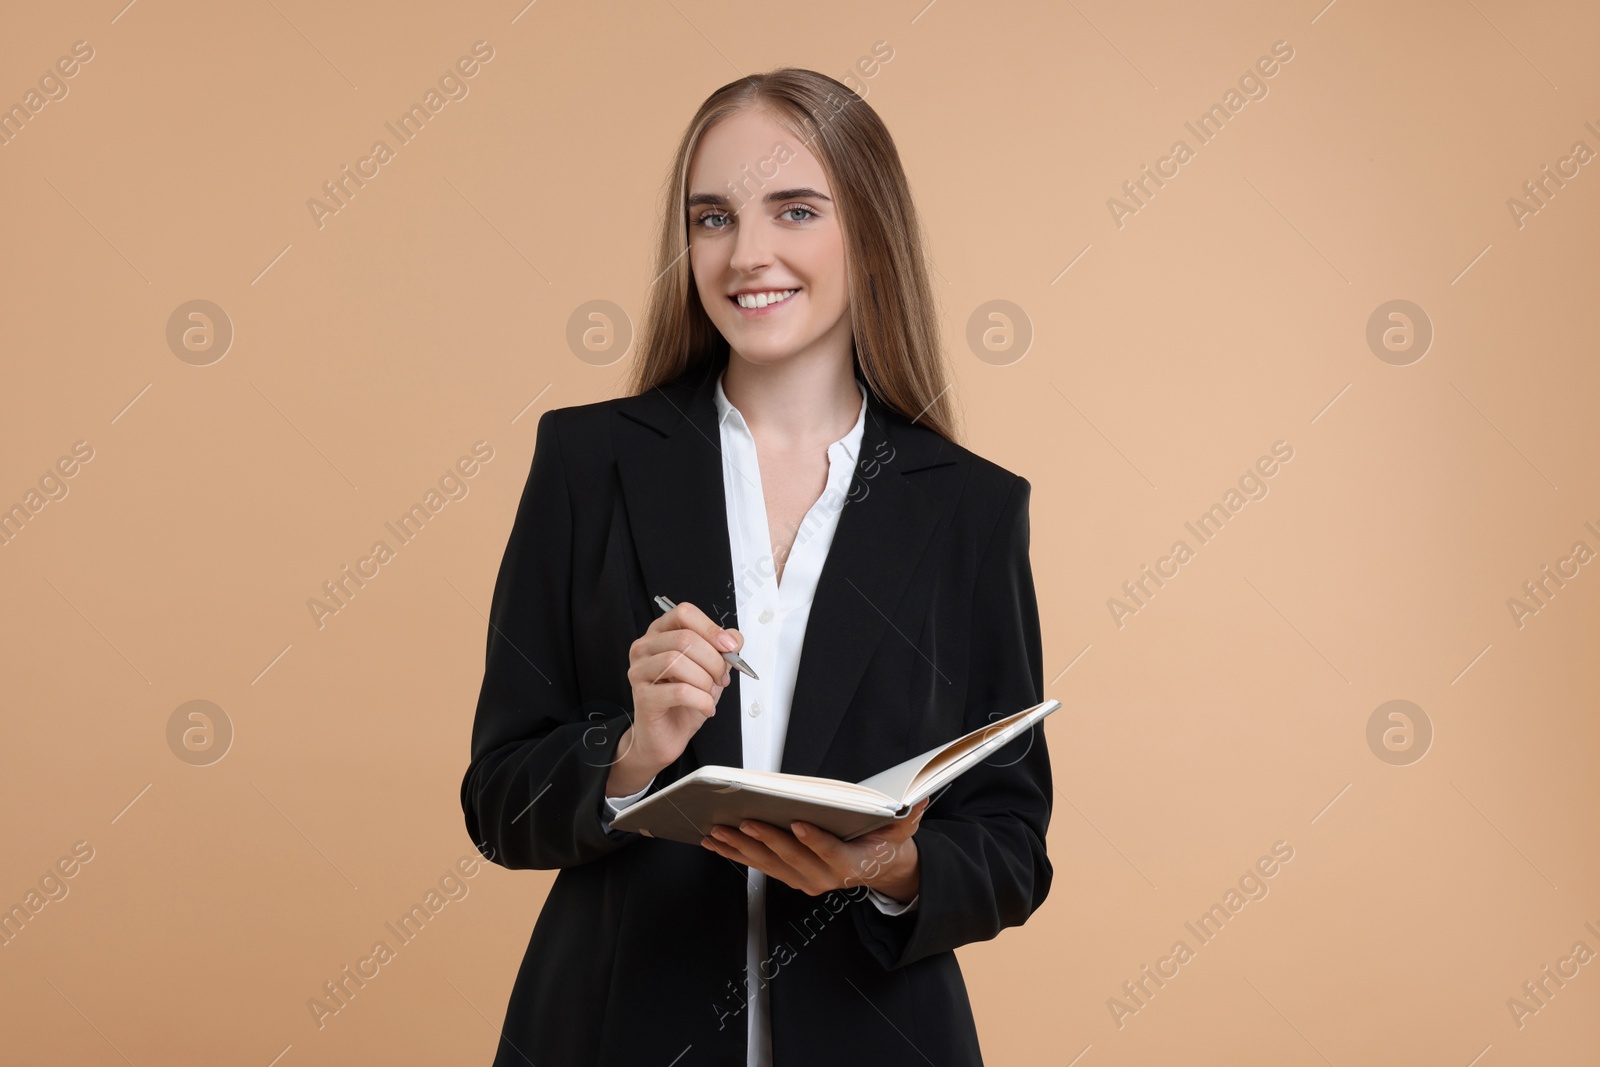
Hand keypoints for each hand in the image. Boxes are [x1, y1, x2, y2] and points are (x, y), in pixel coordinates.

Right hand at [607, 601, 742, 796]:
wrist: (664, 736)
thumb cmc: (682, 702)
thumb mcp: (708, 671)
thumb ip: (721, 651)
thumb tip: (735, 638)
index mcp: (660, 634)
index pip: (684, 613)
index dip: (711, 628)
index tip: (729, 647)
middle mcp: (645, 648)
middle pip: (685, 638)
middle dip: (713, 660)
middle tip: (722, 678)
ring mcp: (639, 671)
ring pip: (678, 662)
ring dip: (705, 680)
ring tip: (711, 693)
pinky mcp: (642, 696)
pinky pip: (678, 691)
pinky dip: (701, 700)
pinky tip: (706, 707)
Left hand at [701, 798, 929, 901]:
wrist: (880, 869)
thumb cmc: (885, 844)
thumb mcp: (902, 831)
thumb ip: (907, 818)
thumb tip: (918, 800)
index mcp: (850, 864)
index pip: (829, 852)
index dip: (814, 840)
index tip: (797, 824)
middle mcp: (824, 877)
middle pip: (791, 858)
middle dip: (765, 840)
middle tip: (743, 821)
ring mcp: (805, 879)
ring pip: (769, 864)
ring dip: (741, 849)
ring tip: (718, 832)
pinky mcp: (791, 877)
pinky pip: (761, 866)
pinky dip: (738, 854)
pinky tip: (717, 842)